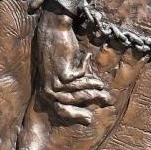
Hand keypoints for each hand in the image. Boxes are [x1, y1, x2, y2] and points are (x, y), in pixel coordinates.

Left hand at [35, 9, 111, 125]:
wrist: (52, 31)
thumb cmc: (60, 51)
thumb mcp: (67, 72)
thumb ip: (78, 86)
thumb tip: (99, 98)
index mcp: (45, 92)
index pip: (61, 110)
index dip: (76, 115)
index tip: (89, 118)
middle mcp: (47, 90)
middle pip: (72, 103)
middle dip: (90, 100)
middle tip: (105, 99)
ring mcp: (53, 82)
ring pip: (78, 91)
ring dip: (92, 87)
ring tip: (101, 83)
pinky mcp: (62, 73)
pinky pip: (80, 77)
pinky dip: (85, 67)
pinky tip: (86, 56)